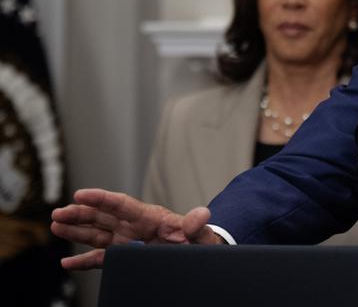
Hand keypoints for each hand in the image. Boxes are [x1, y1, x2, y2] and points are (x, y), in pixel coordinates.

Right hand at [50, 188, 223, 269]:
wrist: (201, 255)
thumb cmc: (201, 242)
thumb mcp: (200, 234)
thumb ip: (196, 225)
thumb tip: (202, 213)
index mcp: (150, 217)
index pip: (122, 204)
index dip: (101, 198)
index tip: (80, 194)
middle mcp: (135, 227)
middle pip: (103, 217)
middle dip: (80, 214)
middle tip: (58, 213)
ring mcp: (128, 242)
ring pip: (97, 234)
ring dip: (76, 231)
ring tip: (56, 226)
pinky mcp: (126, 257)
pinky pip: (102, 258)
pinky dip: (84, 260)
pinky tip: (68, 262)